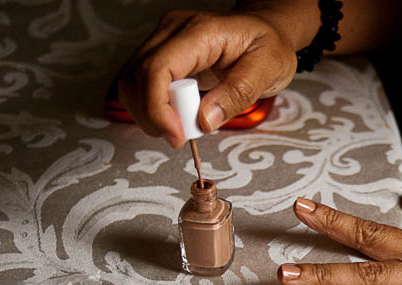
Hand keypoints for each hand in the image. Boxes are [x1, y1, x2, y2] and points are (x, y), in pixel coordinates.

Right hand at [117, 9, 299, 147]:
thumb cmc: (270, 46)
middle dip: (153, 116)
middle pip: (137, 77)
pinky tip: (176, 117)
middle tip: (183, 136)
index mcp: (201, 32)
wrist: (268, 32)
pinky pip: (141, 85)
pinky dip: (152, 108)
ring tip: (182, 127)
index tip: (177, 136)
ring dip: (149, 114)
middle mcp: (174, 31)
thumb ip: (237, 94)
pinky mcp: (162, 55)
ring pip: (131, 82)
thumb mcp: (268, 70)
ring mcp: (164, 41)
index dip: (158, 108)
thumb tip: (204, 120)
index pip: (158, 69)